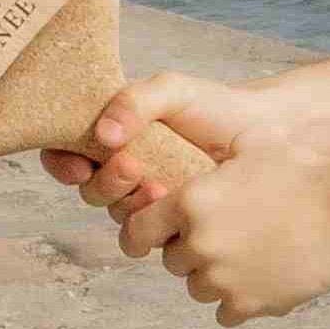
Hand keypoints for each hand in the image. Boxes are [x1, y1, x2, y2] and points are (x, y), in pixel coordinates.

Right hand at [43, 70, 283, 220]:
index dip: (61, 164)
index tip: (79, 165)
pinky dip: (151, 226)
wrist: (267, 134)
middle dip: (105, 183)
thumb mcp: (172, 91)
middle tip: (132, 166)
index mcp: (115, 136)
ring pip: (116, 215)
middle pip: (90, 190)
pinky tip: (172, 204)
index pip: (66, 154)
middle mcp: (127, 169)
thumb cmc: (218, 107)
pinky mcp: (173, 223)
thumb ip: (134, 100)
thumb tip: (102, 135)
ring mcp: (149, 199)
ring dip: (129, 204)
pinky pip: (146, 237)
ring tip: (158, 185)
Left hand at [131, 138, 329, 326]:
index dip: (145, 235)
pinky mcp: (248, 303)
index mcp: (191, 201)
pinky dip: (241, 301)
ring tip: (252, 259)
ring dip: (217, 279)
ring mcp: (222, 277)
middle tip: (229, 240)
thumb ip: (209, 164)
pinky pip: (226, 313)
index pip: (137, 230)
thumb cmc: (304, 173)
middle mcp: (199, 242)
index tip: (152, 239)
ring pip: (198, 289)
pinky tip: (265, 280)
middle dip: (193, 254)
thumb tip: (182, 162)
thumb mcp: (250, 150)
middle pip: (173, 262)